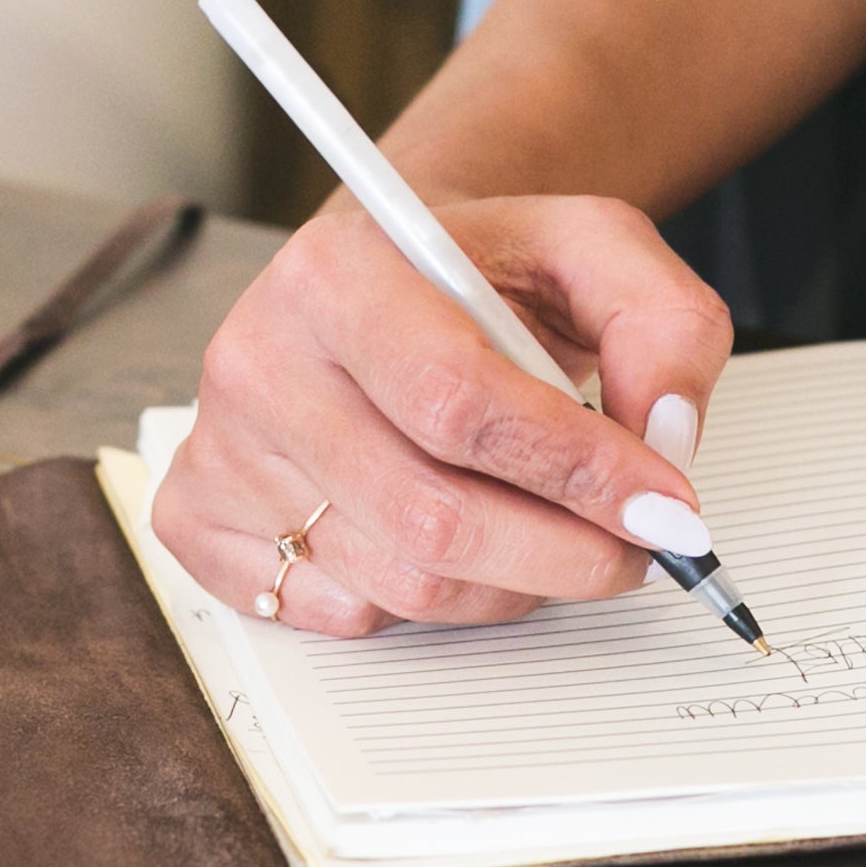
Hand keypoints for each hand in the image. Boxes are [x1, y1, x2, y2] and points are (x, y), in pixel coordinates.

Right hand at [152, 194, 733, 634]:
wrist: (394, 276)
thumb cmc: (484, 272)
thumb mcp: (596, 251)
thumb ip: (662, 325)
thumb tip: (665, 442)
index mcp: (336, 272)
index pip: (459, 403)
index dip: (577, 473)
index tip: (666, 510)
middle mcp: (257, 359)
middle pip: (430, 516)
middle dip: (564, 554)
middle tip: (638, 551)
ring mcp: (220, 448)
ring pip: (397, 582)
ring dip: (509, 584)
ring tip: (551, 532)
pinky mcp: (199, 520)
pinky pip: (338, 616)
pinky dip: (424, 603)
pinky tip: (452, 538)